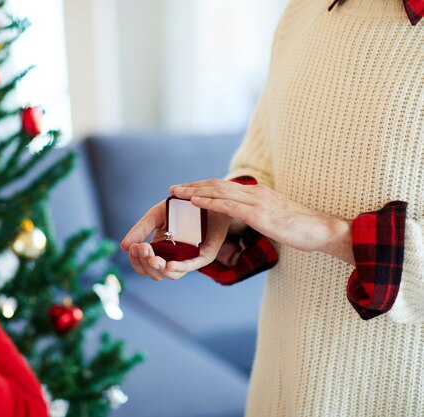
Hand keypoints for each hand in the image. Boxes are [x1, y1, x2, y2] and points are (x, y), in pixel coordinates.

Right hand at [120, 198, 233, 280]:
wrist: (204, 198)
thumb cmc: (180, 207)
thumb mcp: (155, 216)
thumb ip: (140, 229)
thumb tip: (123, 247)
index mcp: (159, 250)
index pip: (143, 265)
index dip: (136, 260)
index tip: (133, 247)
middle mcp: (172, 257)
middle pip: (154, 273)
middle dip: (145, 263)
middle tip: (142, 248)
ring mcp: (187, 258)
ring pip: (170, 274)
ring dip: (158, 268)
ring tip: (152, 257)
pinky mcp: (203, 255)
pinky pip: (190, 266)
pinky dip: (179, 268)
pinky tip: (168, 264)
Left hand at [170, 178, 338, 252]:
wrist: (323, 230)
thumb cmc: (301, 228)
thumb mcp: (275, 218)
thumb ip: (259, 214)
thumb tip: (247, 219)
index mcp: (258, 193)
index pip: (224, 186)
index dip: (203, 187)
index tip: (186, 190)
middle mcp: (255, 192)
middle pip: (217, 185)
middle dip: (193, 186)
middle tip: (173, 189)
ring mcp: (257, 202)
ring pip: (219, 191)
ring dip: (195, 191)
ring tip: (177, 193)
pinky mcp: (259, 214)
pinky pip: (229, 206)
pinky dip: (209, 202)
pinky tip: (195, 202)